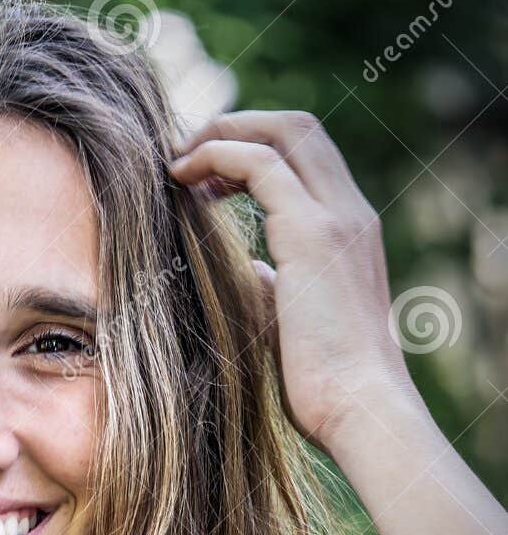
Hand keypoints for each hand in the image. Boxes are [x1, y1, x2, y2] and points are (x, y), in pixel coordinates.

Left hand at [167, 110, 419, 455]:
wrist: (358, 409)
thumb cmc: (324, 385)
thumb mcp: (291, 322)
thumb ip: (272, 287)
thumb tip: (246, 272)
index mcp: (349, 231)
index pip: (306, 158)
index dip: (254, 151)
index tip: (206, 178)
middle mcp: (349, 212)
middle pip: (297, 127)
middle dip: (236, 125)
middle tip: (183, 153)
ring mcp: (335, 217)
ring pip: (281, 131)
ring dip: (222, 134)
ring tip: (175, 161)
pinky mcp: (312, 232)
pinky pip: (258, 164)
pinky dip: (217, 157)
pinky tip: (181, 178)